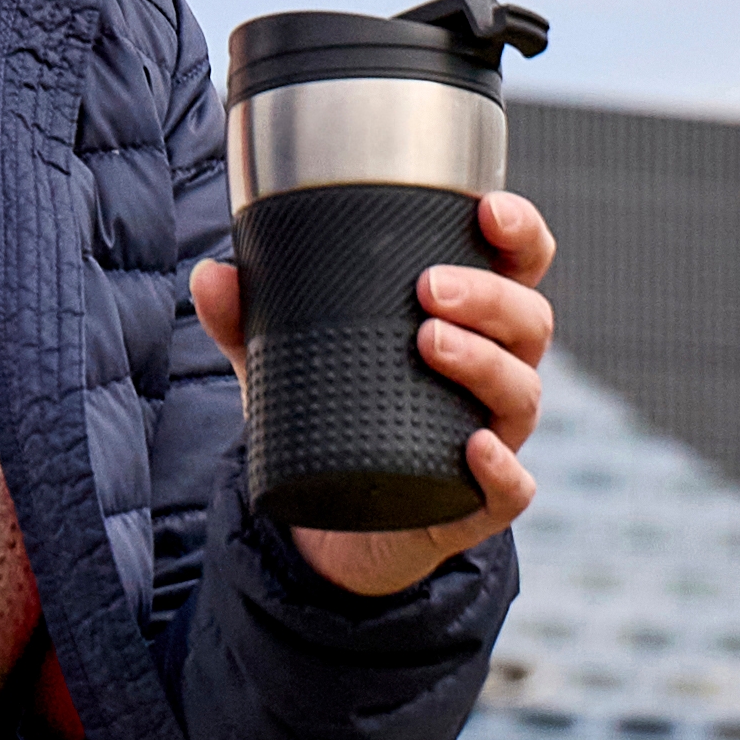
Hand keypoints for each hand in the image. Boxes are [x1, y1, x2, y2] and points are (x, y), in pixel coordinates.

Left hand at [188, 185, 555, 597]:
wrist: (335, 528)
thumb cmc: (334, 418)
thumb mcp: (287, 364)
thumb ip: (248, 320)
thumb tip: (210, 275)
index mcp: (470, 323)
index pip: (518, 266)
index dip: (520, 232)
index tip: (488, 211)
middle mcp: (496, 373)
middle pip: (529, 320)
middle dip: (489, 295)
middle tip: (429, 287)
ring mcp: (495, 437)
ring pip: (522, 392)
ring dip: (485, 362)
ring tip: (429, 342)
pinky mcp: (481, 503)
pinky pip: (513, 486)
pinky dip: (501, 467)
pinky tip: (473, 447)